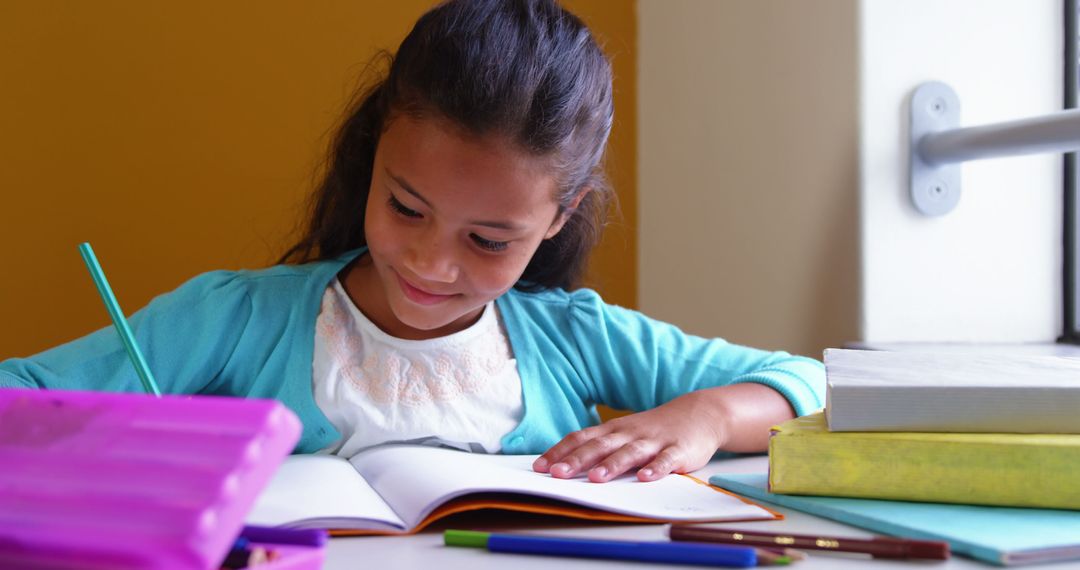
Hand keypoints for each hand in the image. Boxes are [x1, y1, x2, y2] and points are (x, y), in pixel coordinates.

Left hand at [532, 390, 726, 482]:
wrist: (700, 413)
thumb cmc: (654, 429)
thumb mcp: (624, 433)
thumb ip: (600, 446)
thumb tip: (565, 463)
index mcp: (614, 430)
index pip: (581, 438)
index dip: (560, 452)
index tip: (539, 467)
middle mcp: (630, 434)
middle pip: (600, 446)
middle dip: (577, 460)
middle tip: (556, 474)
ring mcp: (654, 441)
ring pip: (630, 453)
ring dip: (612, 465)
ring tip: (596, 478)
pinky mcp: (678, 450)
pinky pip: (666, 460)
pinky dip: (656, 469)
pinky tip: (645, 478)